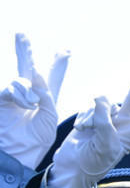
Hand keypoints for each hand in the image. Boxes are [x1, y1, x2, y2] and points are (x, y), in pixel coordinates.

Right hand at [0, 33, 69, 168]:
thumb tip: (35, 73)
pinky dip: (21, 95)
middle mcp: (29, 95)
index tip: (66, 52)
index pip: (52, 78)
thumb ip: (46, 93)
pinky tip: (24, 105)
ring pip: (22, 78)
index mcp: (45, 100)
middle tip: (22, 34)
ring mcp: (13, 96)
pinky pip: (13, 87)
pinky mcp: (1, 98)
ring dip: (29, 90)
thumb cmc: (36, 141)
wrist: (19, 152)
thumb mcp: (50, 116)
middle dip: (25, 51)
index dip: (58, 66)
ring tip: (32, 105)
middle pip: (28, 68)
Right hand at [47, 62, 129, 187]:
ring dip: (92, 117)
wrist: (73, 167)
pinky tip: (82, 132)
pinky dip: (83, 118)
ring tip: (89, 135)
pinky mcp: (93, 115)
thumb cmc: (93, 162)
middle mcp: (124, 122)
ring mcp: (108, 117)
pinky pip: (89, 107)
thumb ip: (104, 121)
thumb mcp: (104, 145)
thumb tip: (101, 99)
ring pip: (102, 103)